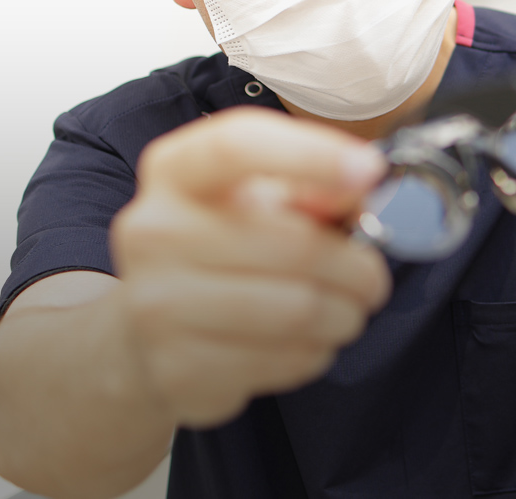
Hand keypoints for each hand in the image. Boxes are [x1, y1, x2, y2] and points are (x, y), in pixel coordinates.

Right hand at [111, 107, 392, 427]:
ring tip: (346, 312)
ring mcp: (157, 304)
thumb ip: (310, 188)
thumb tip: (361, 183)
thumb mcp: (256, 203)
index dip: (311, 154)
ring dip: (344, 314)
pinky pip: (284, 360)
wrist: (143, 337)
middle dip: (356, 267)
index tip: (370, 169)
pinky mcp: (177, 369)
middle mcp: (154, 232)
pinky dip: (315, 352)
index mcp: (173, 172)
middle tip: (372, 279)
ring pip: (298, 310)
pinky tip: (304, 342)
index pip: (238, 146)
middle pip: (293, 245)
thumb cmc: (218, 255)